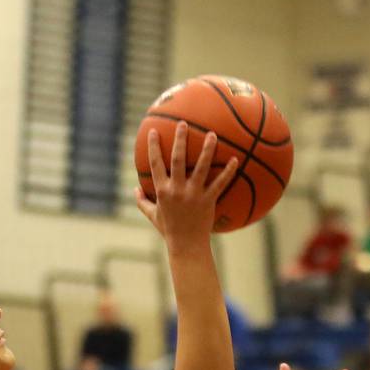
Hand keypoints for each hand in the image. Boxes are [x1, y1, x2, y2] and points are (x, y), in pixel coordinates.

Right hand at [136, 122, 239, 245]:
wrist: (186, 246)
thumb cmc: (169, 230)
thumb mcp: (152, 215)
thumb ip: (142, 201)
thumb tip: (134, 190)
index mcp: (162, 191)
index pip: (155, 164)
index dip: (154, 147)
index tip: (155, 131)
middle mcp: (177, 190)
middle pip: (178, 159)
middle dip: (180, 140)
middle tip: (184, 123)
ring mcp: (193, 194)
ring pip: (201, 167)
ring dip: (207, 150)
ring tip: (212, 134)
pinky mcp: (208, 201)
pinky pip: (220, 183)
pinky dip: (228, 172)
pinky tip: (235, 159)